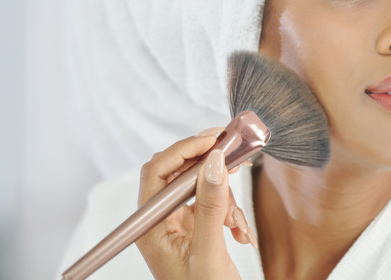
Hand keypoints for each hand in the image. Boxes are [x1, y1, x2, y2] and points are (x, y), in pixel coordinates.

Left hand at [136, 129, 255, 279]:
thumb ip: (210, 206)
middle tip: (234, 154)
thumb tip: (213, 162)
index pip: (158, 170)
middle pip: (178, 174)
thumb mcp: (208, 252)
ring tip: (237, 223)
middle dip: (208, 167)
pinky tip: (240, 234)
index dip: (184, 149)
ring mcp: (178, 227)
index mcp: (151, 226)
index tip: (214, 139)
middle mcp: (161, 222)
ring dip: (226, 200)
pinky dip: (230, 214)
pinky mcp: (195, 231)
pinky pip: (213, 206)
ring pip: (200, 188)